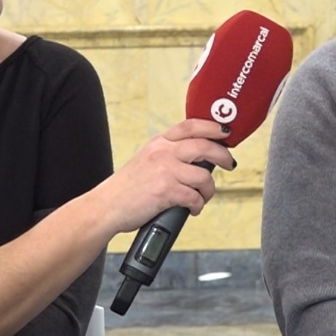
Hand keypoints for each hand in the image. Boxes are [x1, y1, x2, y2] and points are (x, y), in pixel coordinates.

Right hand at [94, 119, 234, 234]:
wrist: (107, 206)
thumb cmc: (127, 187)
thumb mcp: (146, 159)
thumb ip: (169, 154)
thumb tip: (198, 157)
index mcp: (159, 143)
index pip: (190, 126)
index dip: (212, 127)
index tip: (225, 132)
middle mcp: (163, 153)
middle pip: (204, 147)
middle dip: (223, 156)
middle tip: (229, 164)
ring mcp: (165, 171)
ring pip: (204, 176)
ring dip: (209, 190)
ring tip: (202, 197)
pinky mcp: (166, 191)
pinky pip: (195, 198)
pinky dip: (198, 206)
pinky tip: (192, 209)